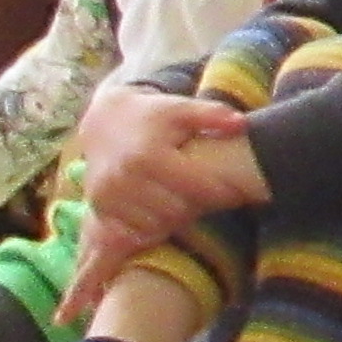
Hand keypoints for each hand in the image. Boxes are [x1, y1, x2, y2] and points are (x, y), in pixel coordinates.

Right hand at [68, 93, 260, 271]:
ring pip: (158, 226)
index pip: (199, 189)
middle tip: (210, 197)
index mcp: (148, 155)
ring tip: (186, 201)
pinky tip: (161, 210)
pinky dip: (152, 227)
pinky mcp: (100, 209)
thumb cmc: (151, 116)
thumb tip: (240, 124)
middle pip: (179, 212)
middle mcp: (125, 179)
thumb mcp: (180, 108)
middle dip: (199, 207)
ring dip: (176, 219)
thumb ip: (211, 114)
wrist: (103, 122)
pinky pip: (135, 233)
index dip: (224, 193)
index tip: (238, 192)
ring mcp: (109, 197)